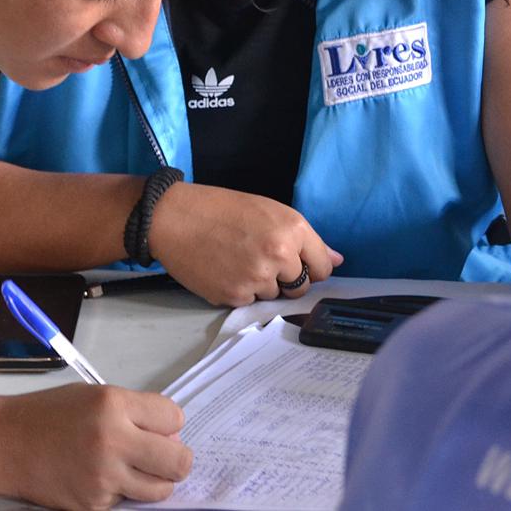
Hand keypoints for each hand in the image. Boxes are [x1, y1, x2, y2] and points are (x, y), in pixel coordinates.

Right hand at [0, 384, 191, 509]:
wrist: (4, 443)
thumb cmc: (47, 414)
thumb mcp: (94, 396)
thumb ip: (134, 411)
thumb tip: (171, 436)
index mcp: (114, 405)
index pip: (174, 418)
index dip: (168, 423)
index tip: (157, 426)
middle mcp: (113, 441)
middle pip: (179, 461)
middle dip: (175, 458)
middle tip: (159, 455)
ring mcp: (103, 479)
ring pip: (159, 490)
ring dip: (152, 480)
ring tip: (128, 467)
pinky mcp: (93, 506)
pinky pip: (127, 503)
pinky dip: (120, 493)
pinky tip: (97, 477)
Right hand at [147, 182, 342, 305]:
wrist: (173, 217)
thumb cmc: (219, 208)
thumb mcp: (267, 210)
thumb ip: (304, 238)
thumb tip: (337, 260)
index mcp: (292, 229)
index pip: (323, 267)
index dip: (311, 267)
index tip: (297, 264)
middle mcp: (279, 255)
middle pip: (300, 287)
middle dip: (286, 279)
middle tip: (258, 259)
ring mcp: (257, 278)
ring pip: (274, 296)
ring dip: (261, 285)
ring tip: (236, 260)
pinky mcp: (235, 296)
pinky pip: (249, 302)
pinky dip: (239, 290)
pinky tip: (223, 270)